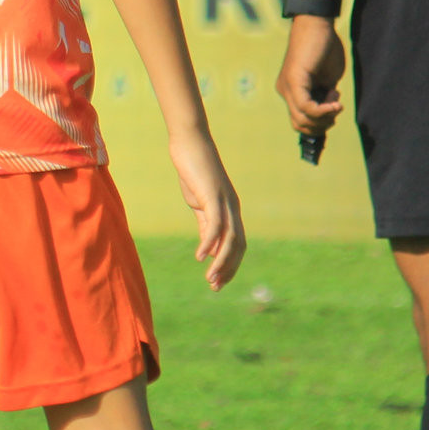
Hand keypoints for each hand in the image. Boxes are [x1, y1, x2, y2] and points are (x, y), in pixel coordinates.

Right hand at [168, 127, 245, 289]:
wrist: (190, 142)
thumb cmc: (194, 169)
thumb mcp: (199, 201)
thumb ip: (205, 222)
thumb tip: (208, 248)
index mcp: (230, 210)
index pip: (237, 244)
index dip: (230, 265)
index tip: (218, 282)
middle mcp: (233, 207)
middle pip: (239, 245)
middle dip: (229, 269)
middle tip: (216, 287)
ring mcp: (224, 201)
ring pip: (230, 239)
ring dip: (221, 262)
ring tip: (210, 279)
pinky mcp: (212, 195)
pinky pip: (215, 224)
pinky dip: (209, 242)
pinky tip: (200, 256)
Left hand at [277, 17, 346, 140]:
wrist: (318, 23)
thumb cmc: (325, 47)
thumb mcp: (328, 79)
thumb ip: (325, 97)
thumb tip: (327, 112)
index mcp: (292, 90)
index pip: (300, 120)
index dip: (320, 123)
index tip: (335, 110)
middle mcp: (285, 90)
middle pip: (300, 124)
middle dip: (322, 124)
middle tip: (336, 107)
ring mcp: (287, 87)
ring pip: (302, 119)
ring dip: (325, 116)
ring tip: (335, 99)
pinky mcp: (293, 81)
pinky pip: (306, 108)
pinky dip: (323, 110)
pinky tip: (335, 102)